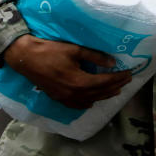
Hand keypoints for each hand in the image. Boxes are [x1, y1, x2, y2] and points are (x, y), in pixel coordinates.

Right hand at [3, 35, 132, 108]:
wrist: (26, 58)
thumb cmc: (50, 51)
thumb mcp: (75, 50)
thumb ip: (95, 57)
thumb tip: (112, 62)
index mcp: (80, 81)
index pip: (105, 82)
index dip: (118, 78)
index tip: (129, 73)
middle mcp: (75, 94)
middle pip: (100, 93)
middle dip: (115, 86)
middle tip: (126, 80)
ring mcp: (66, 98)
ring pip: (91, 100)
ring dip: (104, 95)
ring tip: (115, 89)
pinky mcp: (59, 99)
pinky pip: (78, 105)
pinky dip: (89, 101)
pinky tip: (93, 98)